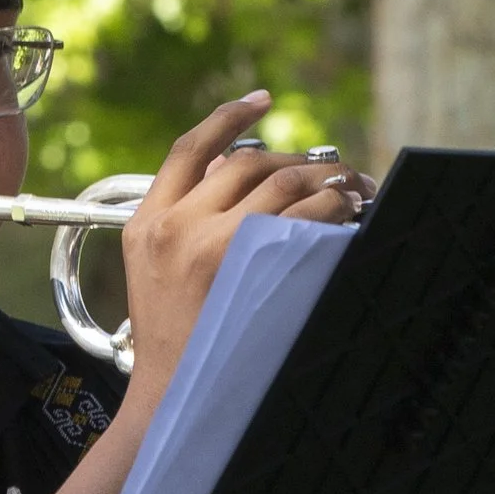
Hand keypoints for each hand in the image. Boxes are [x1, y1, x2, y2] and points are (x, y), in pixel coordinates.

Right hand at [119, 92, 374, 386]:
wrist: (171, 393)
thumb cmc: (173, 339)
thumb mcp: (152, 271)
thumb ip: (183, 221)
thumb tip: (242, 175)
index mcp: (144, 222)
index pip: (188, 150)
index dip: (228, 117)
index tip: (261, 100)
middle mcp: (175, 224)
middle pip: (247, 163)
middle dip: (296, 161)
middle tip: (330, 171)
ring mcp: (211, 242)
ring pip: (283, 182)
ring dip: (326, 180)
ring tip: (350, 189)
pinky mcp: (248, 263)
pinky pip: (306, 216)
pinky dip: (335, 208)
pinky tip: (348, 213)